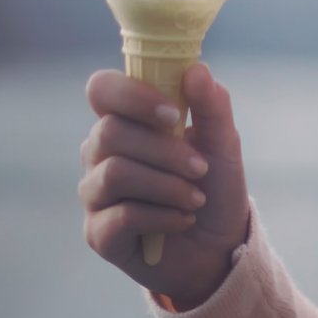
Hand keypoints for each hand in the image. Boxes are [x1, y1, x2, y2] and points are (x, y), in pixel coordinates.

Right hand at [79, 62, 249, 308]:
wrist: (219, 248)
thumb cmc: (214, 187)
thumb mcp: (223, 144)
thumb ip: (212, 106)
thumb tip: (196, 69)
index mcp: (125, 121)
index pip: (101, 89)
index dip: (132, 96)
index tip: (174, 114)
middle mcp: (100, 154)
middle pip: (109, 133)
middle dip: (164, 151)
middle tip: (200, 168)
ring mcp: (95, 193)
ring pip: (114, 173)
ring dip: (167, 185)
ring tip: (195, 199)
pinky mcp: (97, 233)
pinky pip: (122, 216)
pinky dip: (163, 216)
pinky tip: (182, 220)